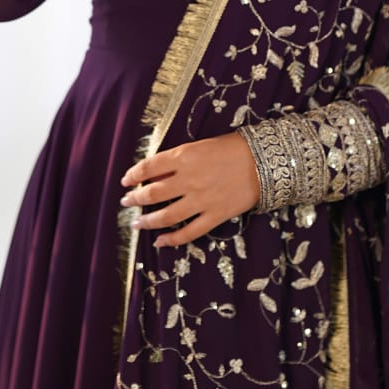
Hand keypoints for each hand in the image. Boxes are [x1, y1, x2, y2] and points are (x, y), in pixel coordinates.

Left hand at [120, 133, 260, 247]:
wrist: (264, 162)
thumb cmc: (232, 148)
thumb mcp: (200, 146)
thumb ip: (178, 160)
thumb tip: (155, 174)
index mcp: (183, 158)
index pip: (148, 167)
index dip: (132, 175)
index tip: (125, 181)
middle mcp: (188, 180)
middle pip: (152, 194)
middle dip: (135, 199)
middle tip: (126, 202)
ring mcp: (201, 201)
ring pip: (165, 216)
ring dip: (146, 221)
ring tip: (136, 223)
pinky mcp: (214, 216)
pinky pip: (188, 233)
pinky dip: (171, 240)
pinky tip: (159, 242)